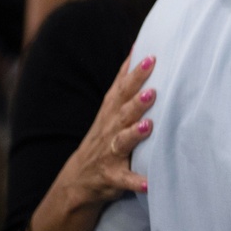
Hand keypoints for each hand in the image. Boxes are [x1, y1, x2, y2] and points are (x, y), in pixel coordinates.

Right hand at [65, 53, 155, 202]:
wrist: (78, 180)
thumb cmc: (105, 134)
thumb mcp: (111, 106)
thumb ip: (124, 80)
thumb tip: (137, 47)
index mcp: (112, 111)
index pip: (123, 89)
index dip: (135, 74)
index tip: (151, 58)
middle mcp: (110, 130)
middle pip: (123, 112)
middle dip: (137, 101)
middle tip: (152, 90)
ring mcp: (109, 153)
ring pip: (122, 142)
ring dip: (135, 134)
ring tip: (149, 126)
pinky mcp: (112, 176)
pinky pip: (125, 179)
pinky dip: (136, 181)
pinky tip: (149, 183)